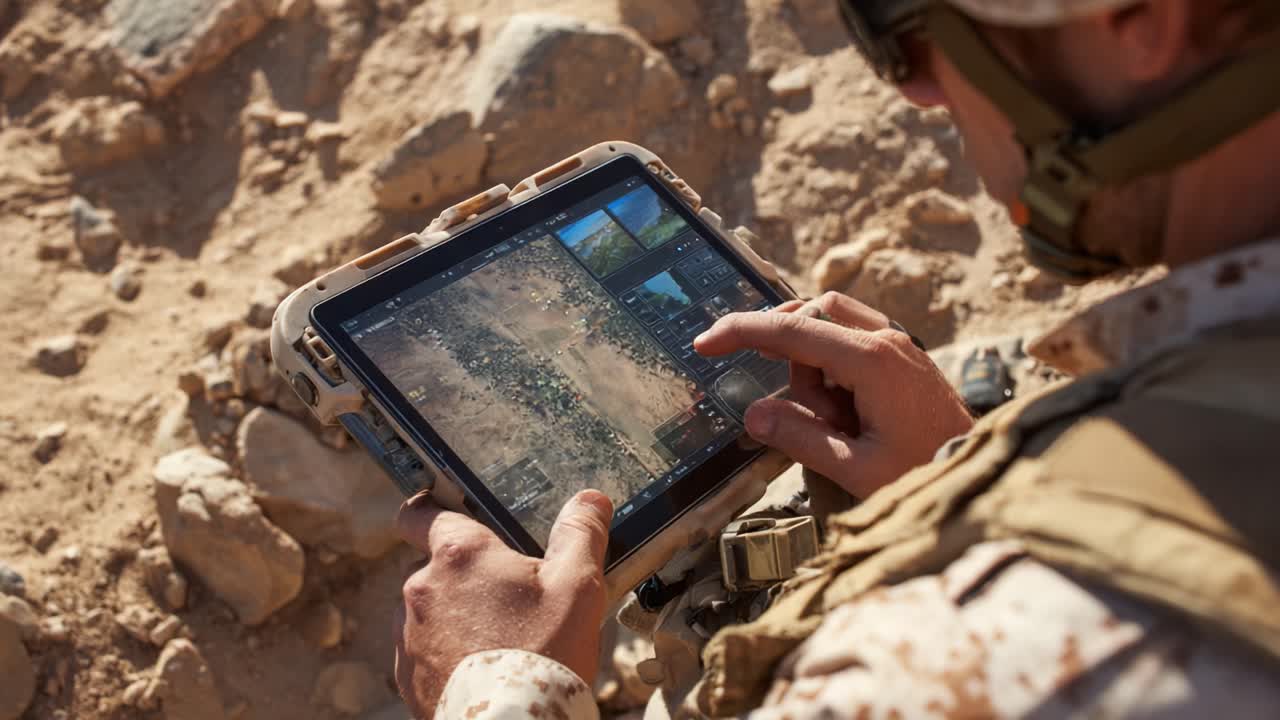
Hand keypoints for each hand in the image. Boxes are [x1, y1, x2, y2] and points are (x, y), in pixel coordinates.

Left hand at [392, 490, 613, 717]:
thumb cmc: (543, 654)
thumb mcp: (577, 587)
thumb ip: (580, 535)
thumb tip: (589, 500)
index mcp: (459, 554)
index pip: (421, 512)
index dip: (432, 510)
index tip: (448, 516)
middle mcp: (422, 587)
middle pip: (436, 565)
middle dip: (466, 575)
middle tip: (508, 595)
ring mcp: (409, 633)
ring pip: (430, 609)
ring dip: (454, 614)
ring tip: (498, 637)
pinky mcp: (407, 674)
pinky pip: (423, 649)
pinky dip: (447, 652)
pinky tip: (481, 665)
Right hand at [695, 292, 973, 498]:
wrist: (983, 476)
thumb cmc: (928, 474)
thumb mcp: (856, 468)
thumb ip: (801, 438)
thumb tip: (754, 414)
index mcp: (873, 361)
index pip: (792, 330)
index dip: (742, 332)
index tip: (706, 343)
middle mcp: (888, 340)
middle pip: (812, 315)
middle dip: (792, 359)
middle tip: (811, 417)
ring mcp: (900, 345)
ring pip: (831, 325)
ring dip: (815, 368)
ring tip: (841, 424)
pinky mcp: (905, 357)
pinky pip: (853, 340)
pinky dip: (834, 366)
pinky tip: (847, 410)